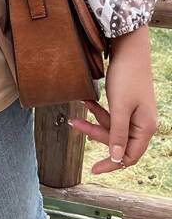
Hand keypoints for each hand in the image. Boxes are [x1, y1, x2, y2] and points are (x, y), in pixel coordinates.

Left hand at [67, 25, 157, 173]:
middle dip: (95, 133)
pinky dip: (98, 109)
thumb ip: (118, 134)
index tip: (93, 170)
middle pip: (117, 141)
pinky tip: (86, 101)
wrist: (129, 49)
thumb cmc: (126, 77)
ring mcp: (135, 113)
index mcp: (145, 128)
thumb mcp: (120, 108)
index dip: (112, 164)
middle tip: (74, 124)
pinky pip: (111, 114)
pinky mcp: (126, 103)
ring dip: (93, 120)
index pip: (129, 156)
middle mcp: (142, 123)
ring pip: (111, 127)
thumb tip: (117, 159)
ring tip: (77, 111)